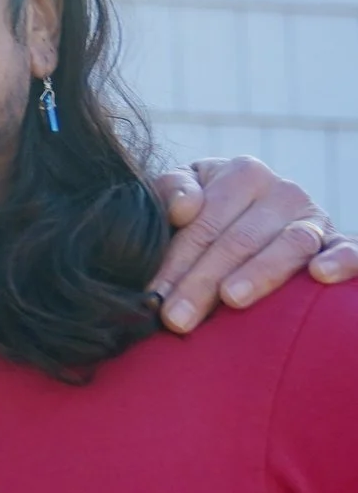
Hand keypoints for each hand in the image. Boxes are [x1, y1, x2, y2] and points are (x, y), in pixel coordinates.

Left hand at [149, 158, 356, 332]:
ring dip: (259, 273)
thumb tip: (184, 209)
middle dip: (202, 282)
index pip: (204, 223)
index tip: (154, 297)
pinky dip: (340, 260)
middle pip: (238, 240)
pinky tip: (320, 276)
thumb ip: (171, 190)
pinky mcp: (339, 241)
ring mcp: (314, 217)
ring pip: (288, 244)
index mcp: (241, 173)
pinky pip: (349, 248)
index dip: (175, 261)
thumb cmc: (209, 210)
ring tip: (231, 299)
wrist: (256, 215)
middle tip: (177, 319)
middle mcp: (282, 191)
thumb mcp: (185, 191)